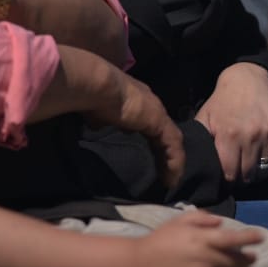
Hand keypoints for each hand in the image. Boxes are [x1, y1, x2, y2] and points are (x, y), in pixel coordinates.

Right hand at [87, 73, 184, 189]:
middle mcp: (150, 105)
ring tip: (170, 180)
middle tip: (162, 172)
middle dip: (162, 152)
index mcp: (136, 102)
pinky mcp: (161, 122)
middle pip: (163, 133)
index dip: (150, 140)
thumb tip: (97, 126)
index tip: (147, 157)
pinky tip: (172, 178)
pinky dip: (174, 162)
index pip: (148, 123)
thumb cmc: (94, 97)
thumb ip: (102, 120)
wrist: (99, 85)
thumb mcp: (98, 114)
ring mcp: (157, 113)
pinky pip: (173, 146)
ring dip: (171, 161)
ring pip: (171, 141)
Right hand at [132, 211, 260, 266]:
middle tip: (253, 258)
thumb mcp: (179, 221)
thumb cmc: (160, 240)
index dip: (250, 238)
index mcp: (203, 241)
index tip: (261, 237)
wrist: (139, 266)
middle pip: (236, 262)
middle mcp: (207, 261)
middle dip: (248, 260)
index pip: (234, 240)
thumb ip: (202, 218)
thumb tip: (220, 222)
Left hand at [195, 63, 267, 184]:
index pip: (230, 173)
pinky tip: (262, 158)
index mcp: (229, 134)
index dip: (227, 180)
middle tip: (238, 175)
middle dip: (242, 178)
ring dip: (257, 172)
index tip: (226, 178)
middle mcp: (251, 135)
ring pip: (265, 169)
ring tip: (250, 168)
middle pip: (248, 174)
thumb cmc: (223, 101)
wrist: (248, 79)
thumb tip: (196, 165)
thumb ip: (202, 141)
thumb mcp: (206, 117)